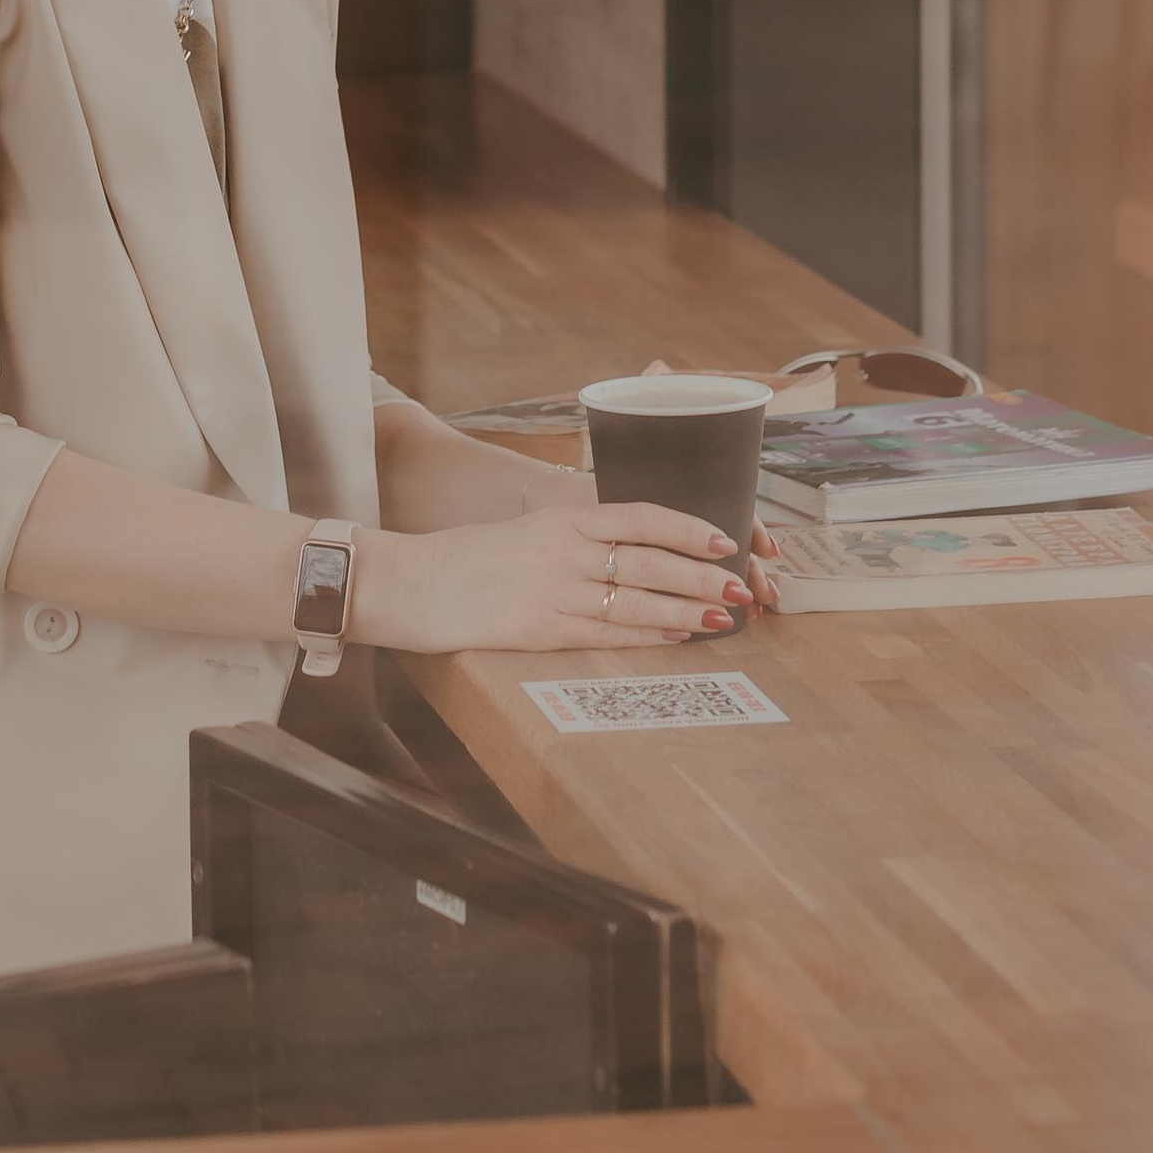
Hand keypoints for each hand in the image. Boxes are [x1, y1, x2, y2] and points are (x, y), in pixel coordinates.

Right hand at [358, 503, 762, 657]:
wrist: (411, 583)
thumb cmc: (470, 558)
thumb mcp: (525, 530)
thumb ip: (574, 538)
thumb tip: (630, 550)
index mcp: (561, 518)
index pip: (640, 516)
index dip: (688, 528)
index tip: (724, 539)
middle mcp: (562, 550)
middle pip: (649, 560)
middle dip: (701, 575)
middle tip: (741, 587)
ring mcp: (551, 591)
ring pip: (635, 598)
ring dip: (685, 609)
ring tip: (723, 617)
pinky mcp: (537, 630)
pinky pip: (605, 632)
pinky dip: (646, 634)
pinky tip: (675, 637)